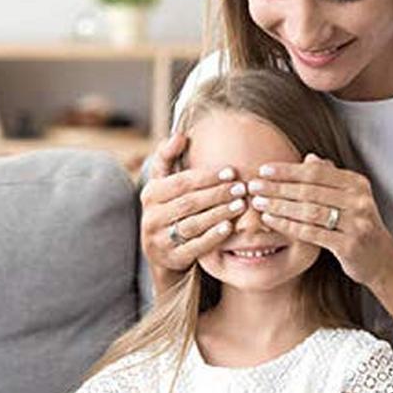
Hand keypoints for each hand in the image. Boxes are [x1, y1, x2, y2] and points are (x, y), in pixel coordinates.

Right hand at [139, 133, 246, 273]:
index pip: (182, 182)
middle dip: (218, 194)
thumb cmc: (168, 208)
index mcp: (150, 194)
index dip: (208, 176)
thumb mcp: (162, 184)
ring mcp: (160, 239)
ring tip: (241, 205)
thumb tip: (180, 135)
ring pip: (193, 224)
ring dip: (219, 213)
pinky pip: (195, 246)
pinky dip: (213, 236)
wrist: (160, 251)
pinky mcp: (172, 257)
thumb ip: (168, 158)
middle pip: (189, 203)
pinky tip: (229, 227)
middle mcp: (151, 217)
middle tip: (242, 188)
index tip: (231, 172)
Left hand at [247, 154, 392, 287]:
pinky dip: (288, 225)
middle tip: (254, 185)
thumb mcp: (348, 199)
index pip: (316, 172)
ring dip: (280, 205)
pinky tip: (271, 220)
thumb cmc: (357, 226)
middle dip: (278, 187)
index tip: (264, 169)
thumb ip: (329, 178)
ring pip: (309, 210)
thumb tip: (309, 157)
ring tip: (259, 202)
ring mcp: (356, 223)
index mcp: (357, 184)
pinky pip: (312, 233)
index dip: (288, 170)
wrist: (381, 259)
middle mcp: (359, 200)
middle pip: (310, 190)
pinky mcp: (349, 245)